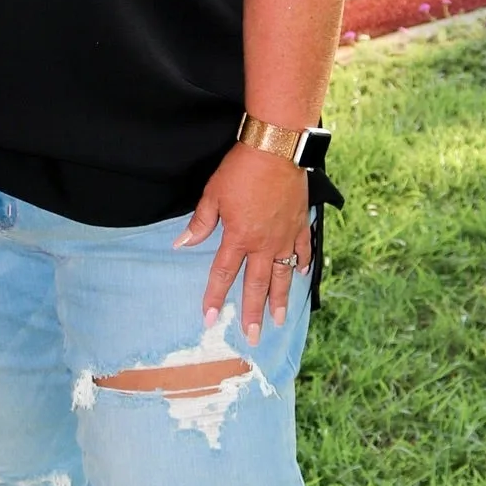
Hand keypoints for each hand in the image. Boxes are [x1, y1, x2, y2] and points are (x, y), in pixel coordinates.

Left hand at [174, 144, 311, 341]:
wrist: (275, 149)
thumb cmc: (240, 169)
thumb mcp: (213, 194)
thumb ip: (200, 223)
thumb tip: (182, 244)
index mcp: (238, 237)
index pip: (223, 274)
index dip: (215, 298)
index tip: (210, 319)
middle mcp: (263, 243)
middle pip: (257, 285)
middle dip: (252, 313)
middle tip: (252, 337)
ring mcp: (285, 236)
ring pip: (282, 275)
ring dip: (280, 299)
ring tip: (279, 320)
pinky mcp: (300, 223)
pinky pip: (302, 250)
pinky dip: (301, 263)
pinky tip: (300, 275)